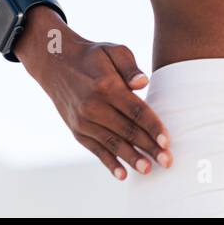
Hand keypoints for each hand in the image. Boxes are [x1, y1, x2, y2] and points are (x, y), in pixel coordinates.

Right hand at [16, 9, 171, 180]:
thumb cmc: (92, 56)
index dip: (153, 127)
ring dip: (131, 158)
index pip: (136, 111)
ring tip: (148, 170)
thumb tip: (143, 83)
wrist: (55, 63)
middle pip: (127, 131)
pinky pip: (95, 149)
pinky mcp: (77, 130)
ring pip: (112, 144)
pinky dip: (109, 162)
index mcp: (107, 86)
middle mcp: (93, 106)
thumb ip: (130, 66)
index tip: (167, 141)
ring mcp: (83, 121)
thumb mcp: (112, 50)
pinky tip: (123, 174)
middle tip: (167, 161)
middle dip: (149, 147)